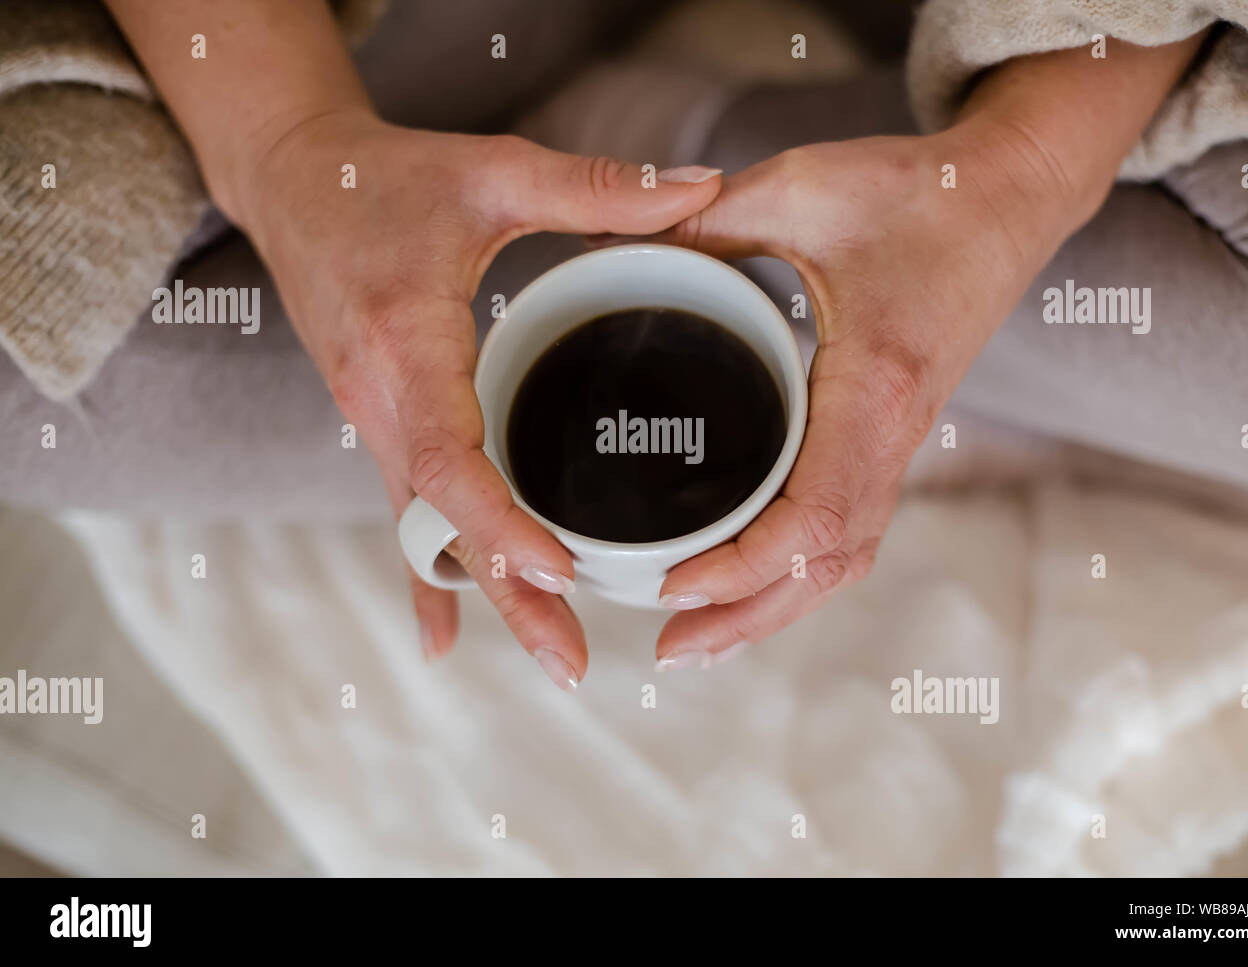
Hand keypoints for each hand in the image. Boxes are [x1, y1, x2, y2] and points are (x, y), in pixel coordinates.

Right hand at [236, 106, 721, 687]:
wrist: (295, 184)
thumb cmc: (389, 180)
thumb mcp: (491, 170)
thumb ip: (593, 185)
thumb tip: (701, 189)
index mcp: (405, 346)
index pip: (446, 459)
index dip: (499, 523)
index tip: (562, 570)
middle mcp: (380, 402)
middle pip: (442, 524)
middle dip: (509, 594)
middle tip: (573, 663)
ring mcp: (373, 424)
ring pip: (430, 532)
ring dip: (486, 592)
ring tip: (553, 651)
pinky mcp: (380, 428)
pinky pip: (408, 516)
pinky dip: (430, 577)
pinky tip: (443, 636)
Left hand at [653, 122, 1089, 667]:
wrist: (1009, 197)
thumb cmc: (919, 193)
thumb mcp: (799, 189)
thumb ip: (703, 222)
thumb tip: (607, 245)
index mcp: (872, 387)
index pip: (814, 516)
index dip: (743, 568)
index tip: (672, 585)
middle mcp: (893, 433)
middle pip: (827, 566)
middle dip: (747, 616)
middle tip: (668, 649)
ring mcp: (901, 442)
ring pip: (844, 560)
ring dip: (775, 608)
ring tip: (700, 638)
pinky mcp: (894, 436)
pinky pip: (853, 528)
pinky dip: (803, 573)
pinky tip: (757, 583)